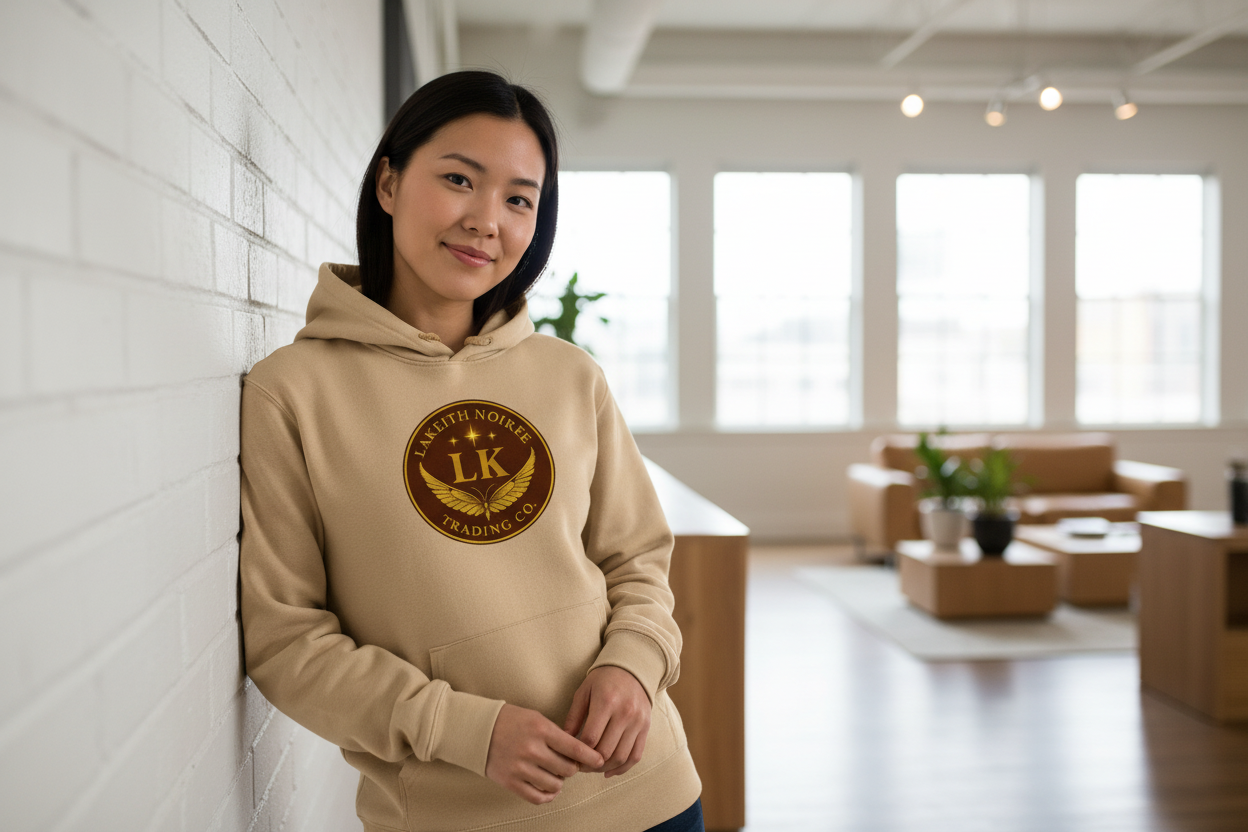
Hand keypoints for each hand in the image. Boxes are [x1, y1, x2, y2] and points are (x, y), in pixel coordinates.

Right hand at [486, 703, 603, 804]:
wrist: (478, 729)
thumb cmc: (510, 720)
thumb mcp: (536, 718)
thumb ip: (556, 734)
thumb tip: (578, 753)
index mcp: (541, 730)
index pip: (575, 748)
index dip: (591, 757)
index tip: (599, 760)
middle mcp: (532, 749)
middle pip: (568, 769)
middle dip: (573, 768)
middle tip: (569, 764)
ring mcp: (520, 768)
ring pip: (555, 785)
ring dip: (560, 781)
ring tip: (555, 773)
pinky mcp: (510, 782)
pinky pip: (537, 797)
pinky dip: (547, 795)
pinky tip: (548, 788)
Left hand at [562, 666, 650, 777]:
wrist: (632, 669)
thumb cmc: (602, 680)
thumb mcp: (583, 692)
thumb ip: (573, 717)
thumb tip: (563, 742)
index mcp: (606, 702)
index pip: (590, 738)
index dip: (578, 752)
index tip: (569, 756)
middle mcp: (625, 713)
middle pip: (605, 751)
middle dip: (589, 764)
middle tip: (578, 766)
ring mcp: (638, 722)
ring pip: (620, 757)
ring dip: (604, 768)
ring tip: (591, 768)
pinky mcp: (646, 728)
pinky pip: (635, 756)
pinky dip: (622, 768)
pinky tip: (608, 771)